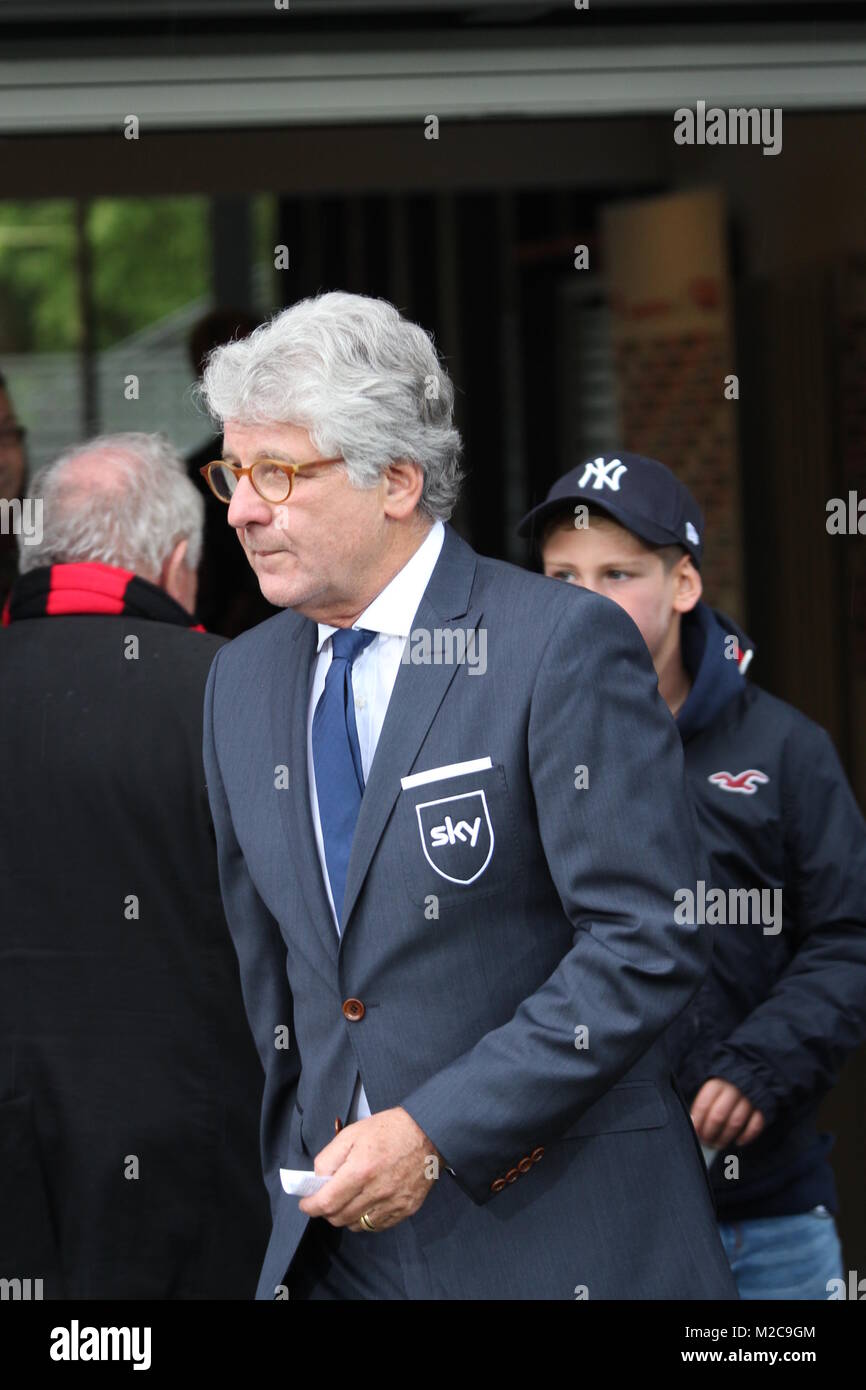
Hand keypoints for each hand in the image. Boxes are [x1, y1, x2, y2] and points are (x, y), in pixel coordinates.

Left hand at [297, 1106, 440, 1232]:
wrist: (429, 1132)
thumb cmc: (390, 1129)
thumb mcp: (352, 1133)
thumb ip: (329, 1157)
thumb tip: (317, 1179)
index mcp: (361, 1170)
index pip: (326, 1202)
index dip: (311, 1206)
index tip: (306, 1203)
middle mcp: (376, 1192)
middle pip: (339, 1217)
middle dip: (326, 1211)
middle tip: (327, 1198)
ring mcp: (393, 1204)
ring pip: (356, 1225)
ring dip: (345, 1216)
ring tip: (348, 1199)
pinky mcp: (405, 1210)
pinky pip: (376, 1226)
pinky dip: (365, 1219)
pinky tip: (366, 1203)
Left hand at [691, 1077, 764, 1147]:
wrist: (750, 1078)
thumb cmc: (724, 1090)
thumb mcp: (711, 1091)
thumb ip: (703, 1105)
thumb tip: (693, 1124)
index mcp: (716, 1084)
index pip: (703, 1105)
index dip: (697, 1122)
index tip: (695, 1133)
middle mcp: (733, 1089)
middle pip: (718, 1115)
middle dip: (710, 1133)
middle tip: (706, 1142)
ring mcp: (749, 1098)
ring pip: (735, 1122)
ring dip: (726, 1137)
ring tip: (718, 1144)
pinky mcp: (762, 1107)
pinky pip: (755, 1125)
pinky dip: (746, 1136)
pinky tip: (738, 1142)